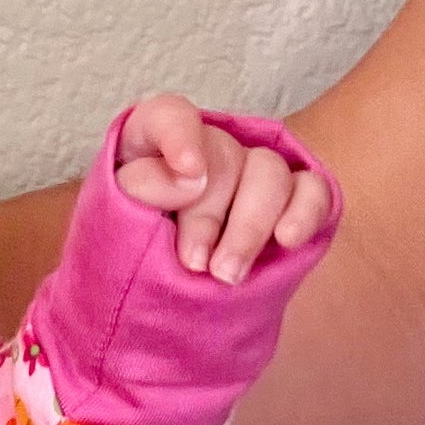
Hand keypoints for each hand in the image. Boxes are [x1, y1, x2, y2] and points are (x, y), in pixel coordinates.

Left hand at [114, 92, 333, 282]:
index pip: (169, 117)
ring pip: (269, 172)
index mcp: (152, 145)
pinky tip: (287, 241)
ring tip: (227, 275)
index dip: (181, 136)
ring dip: (250, 225)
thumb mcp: (112, 223)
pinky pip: (312, 190)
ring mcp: (252, 174)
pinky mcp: (291, 201)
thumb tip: (190, 178)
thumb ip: (140, 190)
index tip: (189, 171)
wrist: (157, 307)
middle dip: (210, 215)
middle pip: (224, 155)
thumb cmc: (127, 256)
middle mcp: (208, 150)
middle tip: (195, 264)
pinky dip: (304, 213)